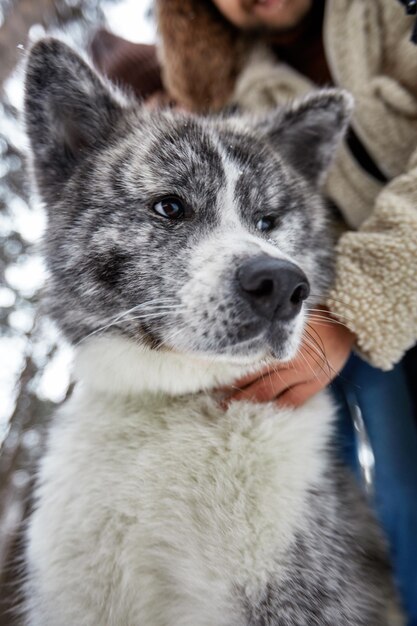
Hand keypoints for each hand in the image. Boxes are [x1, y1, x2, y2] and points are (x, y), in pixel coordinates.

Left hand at [223, 308, 354, 407]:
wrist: (349, 318)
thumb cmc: (315, 311)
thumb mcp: (290, 315)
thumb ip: (268, 327)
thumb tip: (240, 335)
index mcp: (281, 341)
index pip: (250, 362)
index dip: (231, 374)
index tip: (214, 382)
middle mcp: (291, 358)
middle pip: (257, 382)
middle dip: (236, 395)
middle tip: (217, 403)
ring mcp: (306, 373)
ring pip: (272, 394)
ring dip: (252, 403)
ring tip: (233, 410)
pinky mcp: (318, 382)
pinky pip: (294, 401)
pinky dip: (278, 408)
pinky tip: (265, 414)